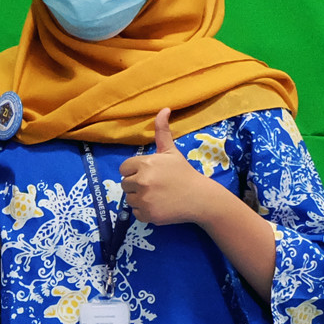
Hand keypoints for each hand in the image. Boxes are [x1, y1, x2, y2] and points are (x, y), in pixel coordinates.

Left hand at [120, 107, 213, 225]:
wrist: (199, 198)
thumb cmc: (183, 173)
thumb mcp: (171, 151)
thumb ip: (162, 131)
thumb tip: (164, 108)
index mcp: (146, 163)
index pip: (124, 168)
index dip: (134, 171)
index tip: (148, 173)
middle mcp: (143, 181)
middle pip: (125, 184)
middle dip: (136, 184)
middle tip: (154, 185)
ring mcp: (145, 199)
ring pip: (129, 199)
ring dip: (139, 198)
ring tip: (156, 195)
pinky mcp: (148, 214)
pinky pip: (135, 213)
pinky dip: (144, 212)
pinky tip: (158, 206)